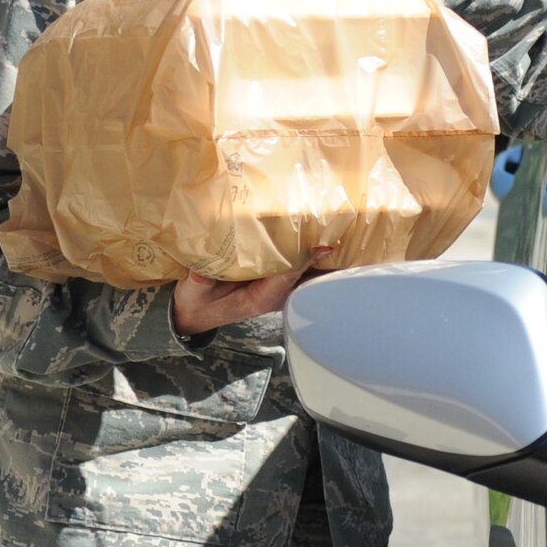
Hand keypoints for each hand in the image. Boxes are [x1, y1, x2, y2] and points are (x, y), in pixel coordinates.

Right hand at [171, 248, 331, 336]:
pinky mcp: (275, 280)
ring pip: (307, 274)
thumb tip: (200, 271)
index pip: (287, 276)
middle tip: (349, 237)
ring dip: (324, 258)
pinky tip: (325, 238)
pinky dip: (312, 256)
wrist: (197, 313)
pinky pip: (298, 268)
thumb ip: (201, 280)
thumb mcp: (196, 291)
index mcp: (261, 298)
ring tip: (347, 234)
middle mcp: (276, 294)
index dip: (305, 261)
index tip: (323, 247)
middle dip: (328, 262)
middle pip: (308, 277)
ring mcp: (278, 288)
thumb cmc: (197, 301)